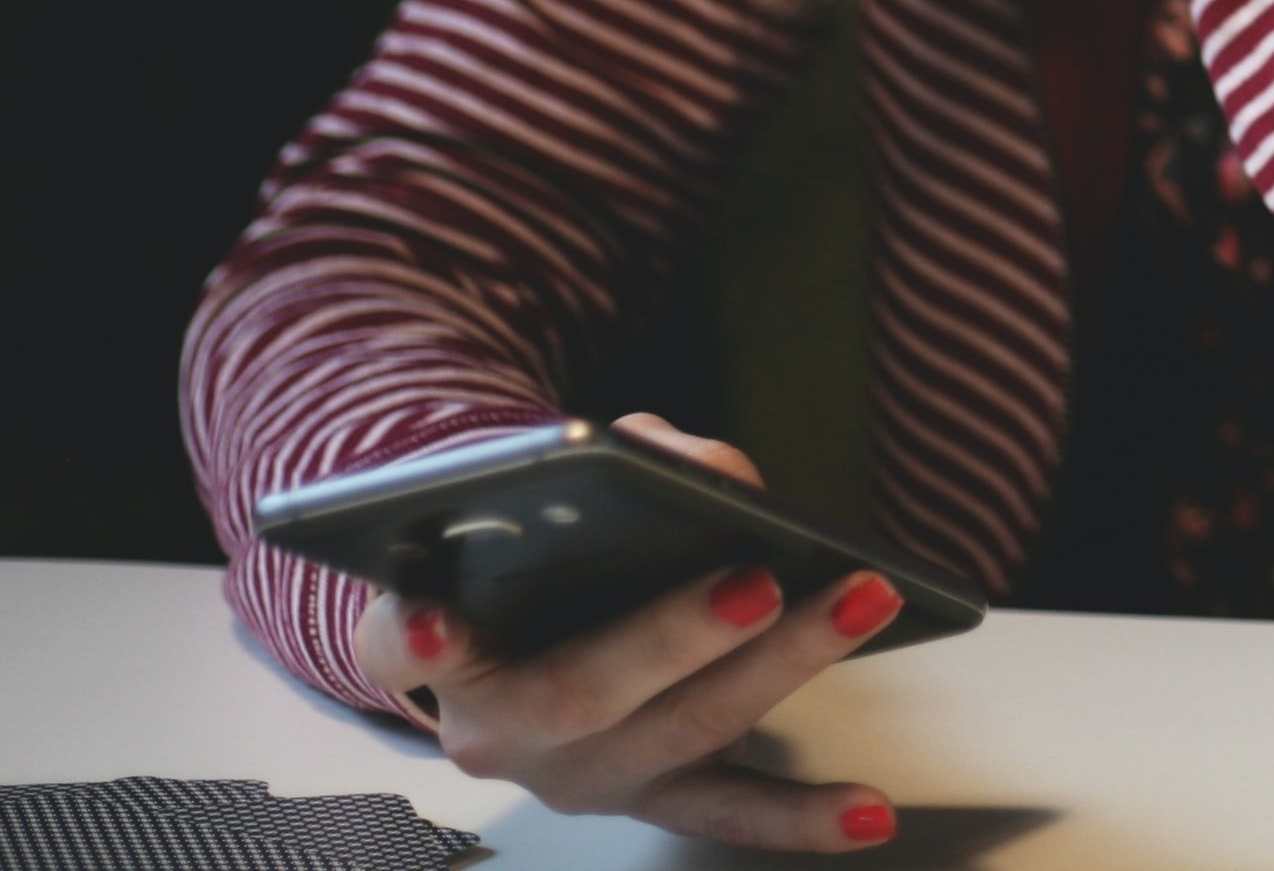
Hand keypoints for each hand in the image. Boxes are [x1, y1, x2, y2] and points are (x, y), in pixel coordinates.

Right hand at [345, 415, 903, 851]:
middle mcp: (496, 730)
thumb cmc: (524, 540)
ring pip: (680, 733)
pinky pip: (730, 811)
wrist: (511, 632)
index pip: (404, 641)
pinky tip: (869, 810)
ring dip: (781, 668)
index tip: (437, 614)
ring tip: (859, 604)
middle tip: (756, 579)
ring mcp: (577, 774)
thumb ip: (618, 457)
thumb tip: (715, 475)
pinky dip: (802, 815)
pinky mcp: (650, 797)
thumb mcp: (543, 482)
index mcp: (433, 647)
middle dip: (677, 635)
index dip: (420, 631)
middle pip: (583, 690)